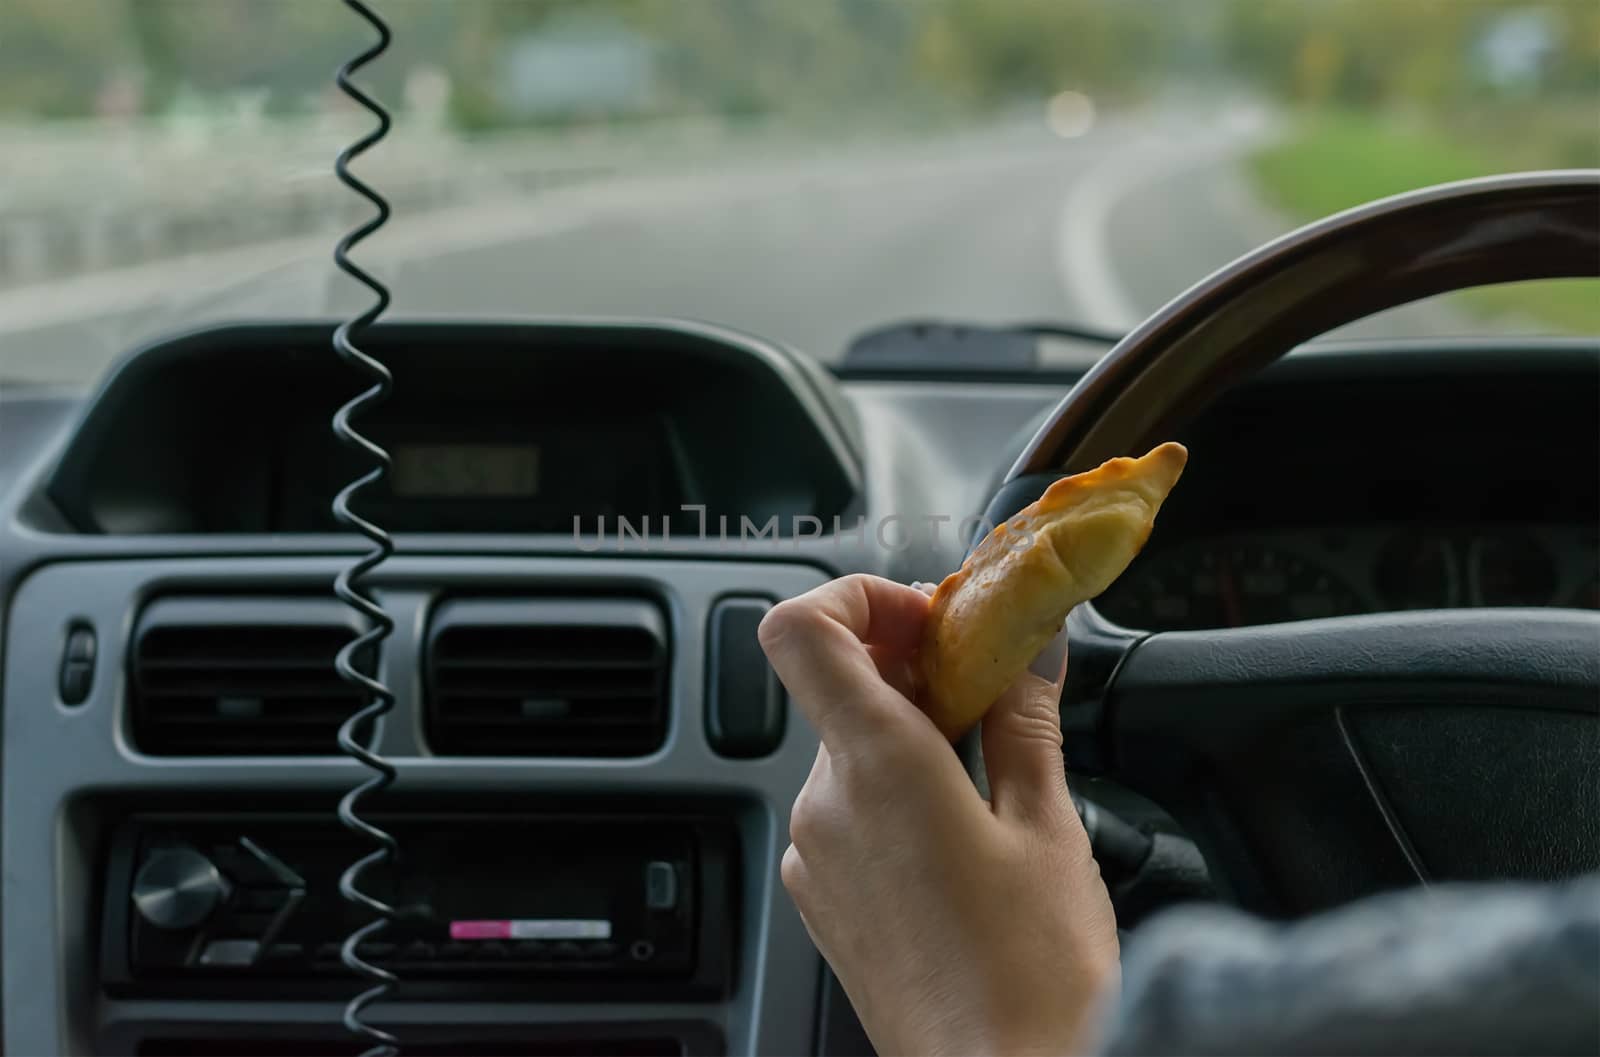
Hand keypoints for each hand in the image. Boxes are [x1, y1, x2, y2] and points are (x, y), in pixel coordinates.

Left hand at [759, 574, 1119, 1056]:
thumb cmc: (1031, 980)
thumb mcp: (1048, 828)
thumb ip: (1025, 721)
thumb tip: (1030, 652)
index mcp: (875, 768)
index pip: (800, 629)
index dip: (857, 598)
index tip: (928, 617)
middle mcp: (823, 807)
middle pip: (835, 687)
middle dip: (910, 670)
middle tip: (988, 688)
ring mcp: (814, 858)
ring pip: (845, 752)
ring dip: (907, 735)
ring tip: (987, 768)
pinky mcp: (822, 901)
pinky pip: (845, 812)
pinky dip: (892, 793)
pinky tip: (959, 830)